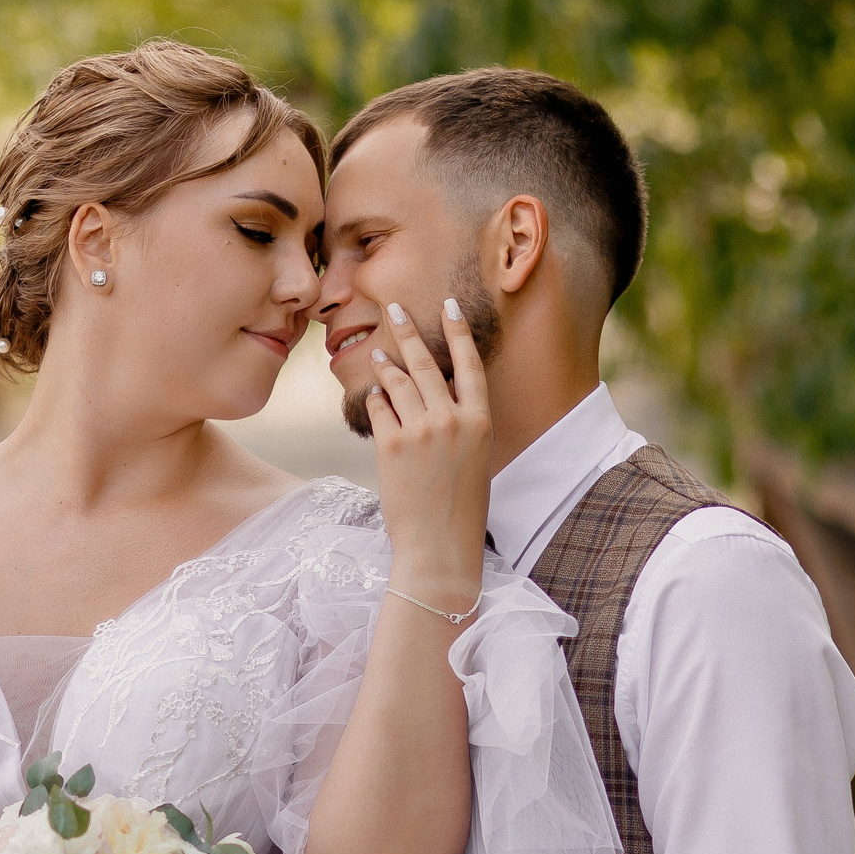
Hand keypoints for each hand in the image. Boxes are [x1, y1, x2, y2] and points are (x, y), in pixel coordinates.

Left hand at [365, 298, 490, 611]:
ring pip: (399, 382)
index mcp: (480, 422)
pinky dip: (376, 399)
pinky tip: (374, 393)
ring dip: (386, 364)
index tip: (449, 306)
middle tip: (395, 308)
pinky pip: (380, 409)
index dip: (458, 332)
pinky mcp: (391, 445)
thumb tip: (432, 398)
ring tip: (379, 352)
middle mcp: (452, 420)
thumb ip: (460, 426)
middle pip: (427, 363)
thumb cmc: (460, 510)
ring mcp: (421, 431)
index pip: (470, 364)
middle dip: (409, 331)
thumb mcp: (475, 461)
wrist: (438, 547)